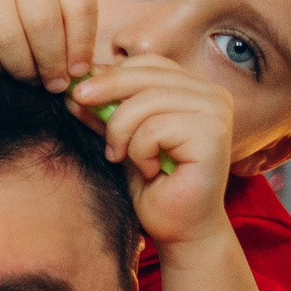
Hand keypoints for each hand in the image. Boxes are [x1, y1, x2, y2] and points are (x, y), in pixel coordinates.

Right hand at [0, 0, 98, 91]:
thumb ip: (62, 20)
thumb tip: (78, 71)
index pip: (80, 6)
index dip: (82, 44)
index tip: (77, 71)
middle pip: (45, 24)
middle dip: (52, 63)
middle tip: (53, 85)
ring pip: (11, 39)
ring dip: (23, 70)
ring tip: (28, 80)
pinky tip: (0, 68)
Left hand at [69, 56, 233, 244]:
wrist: (178, 228)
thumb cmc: (152, 187)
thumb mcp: (121, 141)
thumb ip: (105, 112)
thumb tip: (73, 87)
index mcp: (194, 89)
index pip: (147, 62)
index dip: (108, 74)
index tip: (77, 94)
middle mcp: (212, 94)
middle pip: (145, 74)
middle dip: (102, 90)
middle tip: (76, 106)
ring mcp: (216, 111)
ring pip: (146, 100)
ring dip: (120, 131)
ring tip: (120, 156)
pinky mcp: (214, 134)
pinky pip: (155, 128)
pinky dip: (139, 151)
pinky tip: (149, 169)